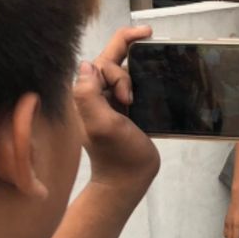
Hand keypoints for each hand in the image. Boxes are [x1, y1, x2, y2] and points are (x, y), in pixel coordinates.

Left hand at [80, 26, 159, 186]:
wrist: (127, 179)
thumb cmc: (117, 154)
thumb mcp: (101, 125)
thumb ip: (88, 95)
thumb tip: (85, 64)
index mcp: (85, 94)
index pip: (102, 60)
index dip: (121, 61)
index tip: (134, 81)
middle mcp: (95, 93)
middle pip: (113, 58)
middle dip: (130, 64)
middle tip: (137, 91)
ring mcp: (110, 100)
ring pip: (125, 69)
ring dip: (138, 74)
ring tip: (141, 97)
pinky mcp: (124, 108)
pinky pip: (133, 82)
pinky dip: (143, 79)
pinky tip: (153, 85)